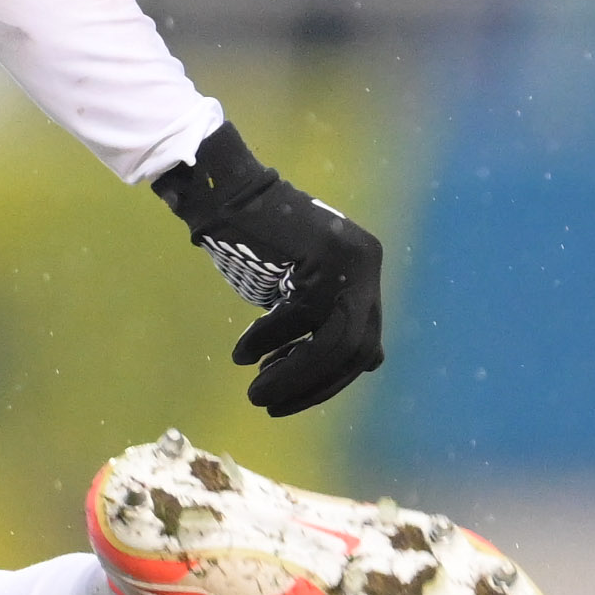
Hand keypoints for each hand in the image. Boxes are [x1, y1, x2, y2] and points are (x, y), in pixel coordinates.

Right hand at [152, 121, 383, 415]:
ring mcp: (349, 260)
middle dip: (313, 384)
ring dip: (293, 375)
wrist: (227, 191)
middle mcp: (367, 264)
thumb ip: (325, 318)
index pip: (363, 344)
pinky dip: (267, 342)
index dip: (329, 381)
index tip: (286, 397)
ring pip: (333, 342)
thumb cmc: (255, 239)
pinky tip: (242, 355)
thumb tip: (366, 364)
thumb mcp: (300, 285)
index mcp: (366, 271)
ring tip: (256, 392)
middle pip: (354, 348)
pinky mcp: (323, 256)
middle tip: (268, 403)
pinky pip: (299, 317)